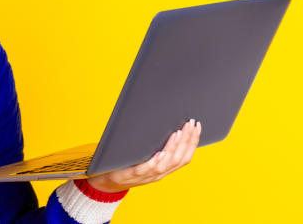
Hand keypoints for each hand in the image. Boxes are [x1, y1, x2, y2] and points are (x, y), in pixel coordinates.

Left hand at [86, 119, 200, 192]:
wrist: (105, 181)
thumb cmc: (126, 164)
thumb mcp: (144, 155)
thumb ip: (155, 145)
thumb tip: (165, 123)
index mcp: (163, 169)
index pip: (184, 158)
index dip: (193, 142)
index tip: (197, 126)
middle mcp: (157, 174)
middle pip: (178, 160)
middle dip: (187, 141)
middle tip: (191, 124)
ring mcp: (144, 176)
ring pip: (164, 165)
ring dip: (173, 148)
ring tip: (178, 133)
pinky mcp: (129, 176)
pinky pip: (144, 170)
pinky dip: (154, 162)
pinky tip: (160, 153)